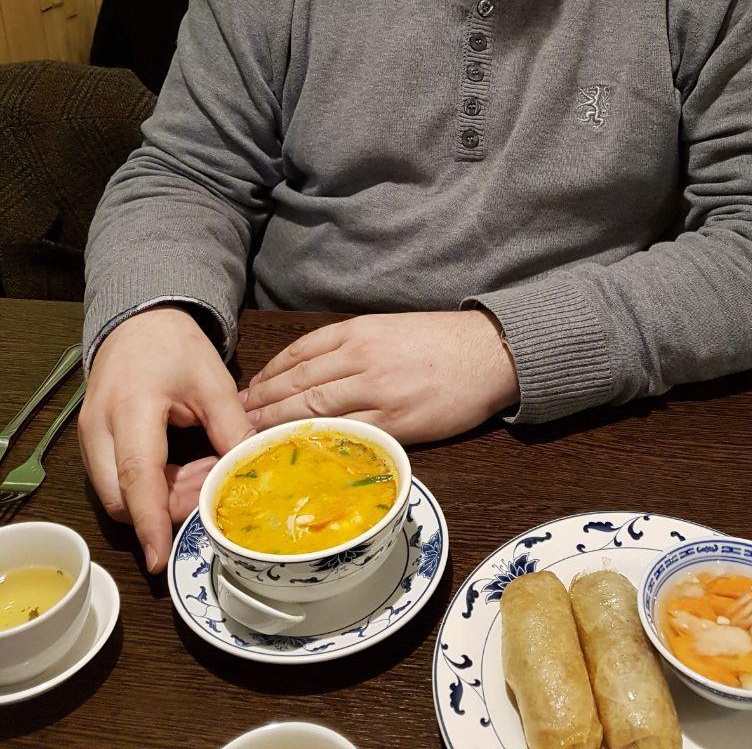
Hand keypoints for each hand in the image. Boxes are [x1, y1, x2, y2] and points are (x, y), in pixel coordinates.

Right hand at [79, 307, 253, 572]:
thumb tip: (252, 474)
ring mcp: (89, 439)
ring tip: (202, 474)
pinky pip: (117, 483)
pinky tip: (183, 470)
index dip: (151, 520)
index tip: (161, 558)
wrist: (138, 323)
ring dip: (159, 499)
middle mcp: (98, 428)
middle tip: (210, 493)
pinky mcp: (91, 445)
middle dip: (165, 510)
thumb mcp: (214, 381)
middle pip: (121, 498)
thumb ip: (232, 428)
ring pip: (118, 495)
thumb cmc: (176, 348)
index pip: (138, 475)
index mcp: (131, 406)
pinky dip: (151, 488)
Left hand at [239, 309, 520, 443]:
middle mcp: (362, 358)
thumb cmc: (441, 341)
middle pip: (297, 384)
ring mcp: (378, 391)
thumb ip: (352, 345)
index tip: (245, 392)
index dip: (267, 375)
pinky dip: (317, 444)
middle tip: (233, 423)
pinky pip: (347, 434)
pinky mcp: (397, 421)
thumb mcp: (390, 328)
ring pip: (313, 410)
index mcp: (360, 332)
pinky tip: (299, 452)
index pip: (298, 353)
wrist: (489, 353)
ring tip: (252, 440)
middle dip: (261, 405)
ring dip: (277, 427)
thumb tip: (310, 371)